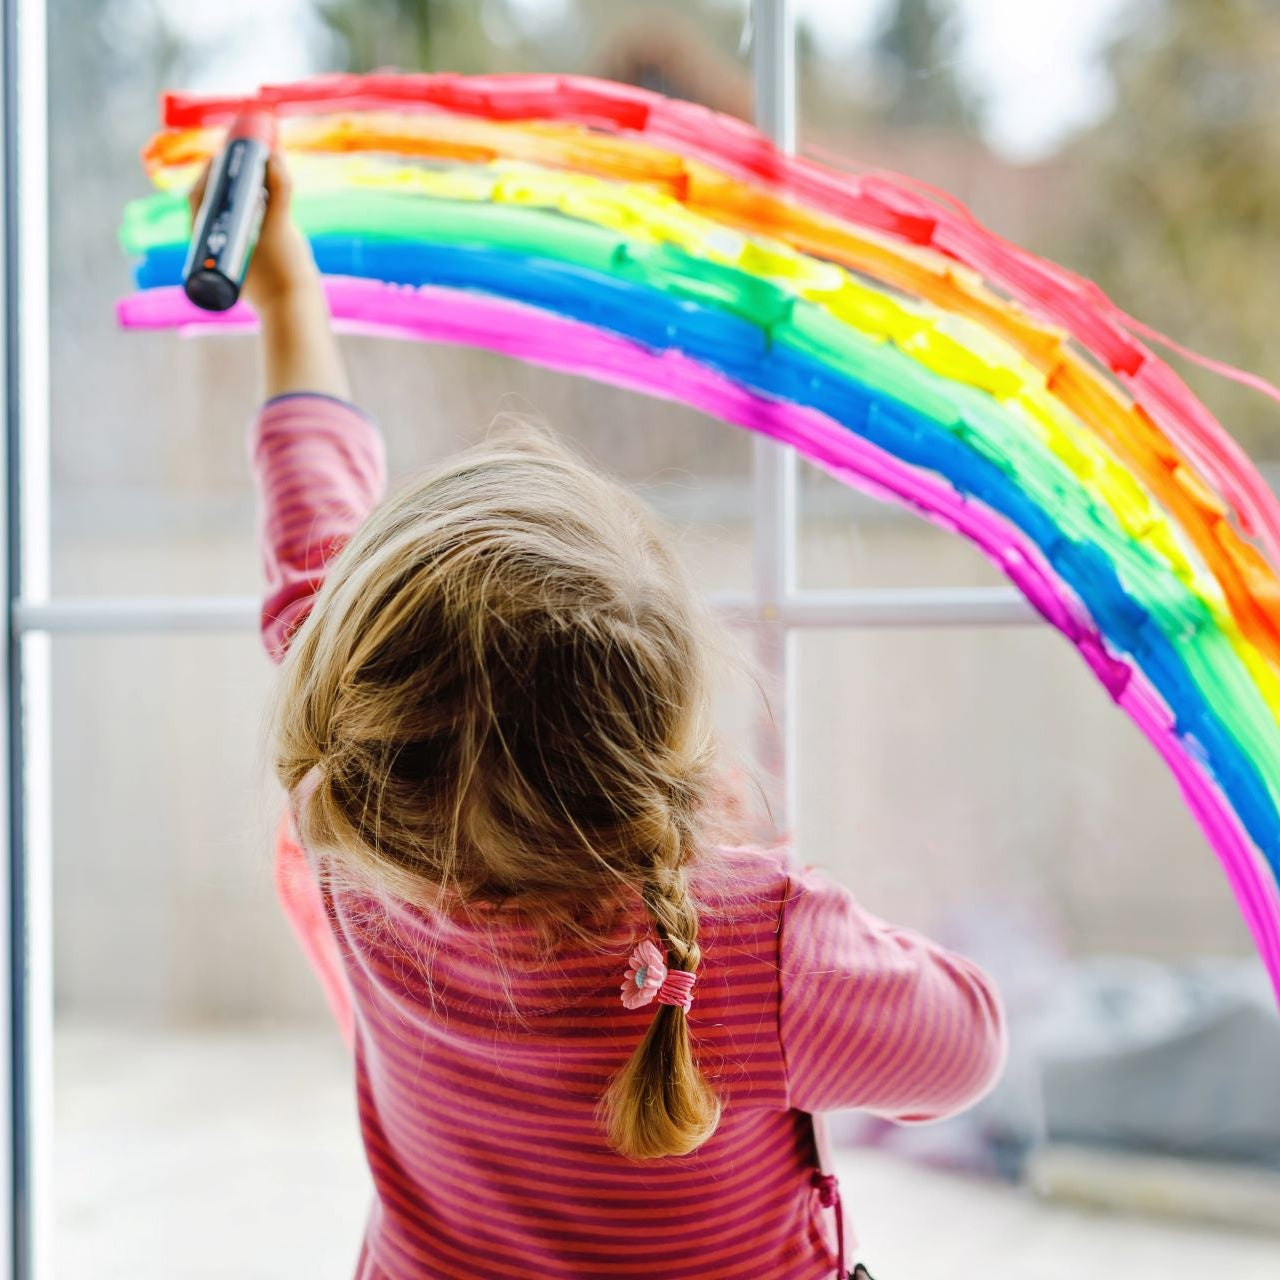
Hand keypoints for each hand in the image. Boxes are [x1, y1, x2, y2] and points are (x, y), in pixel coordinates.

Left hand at [187, 149, 317, 312]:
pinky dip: (257, 205)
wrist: (297, 311)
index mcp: (210, 241)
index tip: (221, 155)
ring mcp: (235, 255)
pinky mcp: (253, 260)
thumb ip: (279, 190)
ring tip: (259, 167)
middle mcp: (219, 247)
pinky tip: (268, 192)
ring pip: (233, 213)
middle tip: (241, 156)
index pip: (199, 198)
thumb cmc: (284, 274)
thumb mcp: (280, 227)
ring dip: (244, 189)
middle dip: (228, 179)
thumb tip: (274, 156)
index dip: (208, 173)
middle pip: (216, 203)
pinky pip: (249, 225)